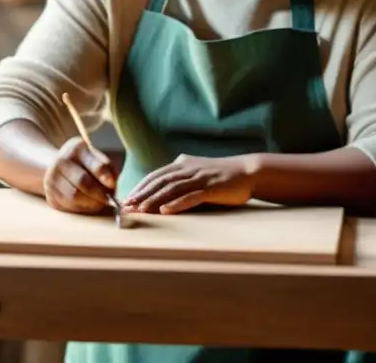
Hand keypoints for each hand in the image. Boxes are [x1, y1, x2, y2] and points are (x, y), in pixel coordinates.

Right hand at [43, 136, 116, 214]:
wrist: (58, 166)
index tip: (113, 185)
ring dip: (91, 203)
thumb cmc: (84, 163)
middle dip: (99, 193)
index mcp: (77, 148)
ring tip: (99, 202)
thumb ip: (106, 169)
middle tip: (108, 199)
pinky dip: (81, 208)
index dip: (104, 176)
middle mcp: (61, 161)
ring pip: (74, 197)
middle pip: (82, 182)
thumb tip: (112, 186)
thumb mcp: (96, 158)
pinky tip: (88, 204)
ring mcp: (52, 178)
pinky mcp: (50, 195)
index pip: (94, 164)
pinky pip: (68, 206)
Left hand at [123, 154, 257, 214]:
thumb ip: (182, 177)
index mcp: (184, 164)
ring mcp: (200, 178)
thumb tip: (162, 188)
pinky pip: (191, 196)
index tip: (127, 199)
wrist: (248, 171)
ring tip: (141, 210)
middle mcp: (189, 168)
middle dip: (142, 194)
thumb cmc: (222, 175)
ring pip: (172, 188)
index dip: (141, 187)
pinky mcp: (211, 188)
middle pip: (160, 181)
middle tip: (127, 206)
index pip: (156, 175)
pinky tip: (165, 211)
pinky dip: (177, 204)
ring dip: (154, 199)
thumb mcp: (198, 172)